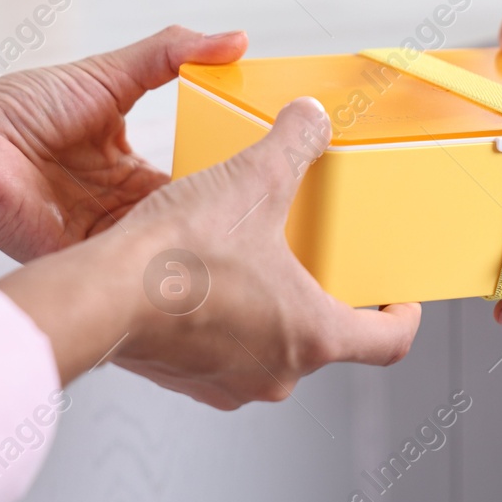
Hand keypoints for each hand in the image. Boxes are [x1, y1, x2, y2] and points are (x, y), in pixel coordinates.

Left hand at [0, 27, 248, 259]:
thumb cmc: (22, 107)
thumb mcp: (112, 72)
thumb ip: (173, 53)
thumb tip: (233, 40)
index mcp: (128, 166)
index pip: (192, 178)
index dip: (226, 180)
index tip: (269, 179)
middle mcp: (119, 205)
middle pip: (184, 218)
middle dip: (217, 222)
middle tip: (266, 222)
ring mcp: (101, 237)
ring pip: (162, 247)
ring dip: (191, 247)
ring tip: (239, 247)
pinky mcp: (80, 260)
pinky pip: (126, 270)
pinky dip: (154, 269)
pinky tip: (188, 265)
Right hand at [0, 98, 422, 401]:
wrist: (99, 296)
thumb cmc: (178, 257)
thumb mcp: (253, 180)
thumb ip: (295, 144)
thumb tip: (312, 118)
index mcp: (313, 335)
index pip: (389, 342)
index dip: (402, 314)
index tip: (398, 296)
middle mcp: (276, 372)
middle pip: (325, 339)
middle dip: (321, 295)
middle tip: (311, 256)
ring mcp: (228, 382)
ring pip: (268, 346)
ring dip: (266, 308)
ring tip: (248, 257)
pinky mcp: (184, 378)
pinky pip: (219, 351)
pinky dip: (219, 320)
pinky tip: (199, 277)